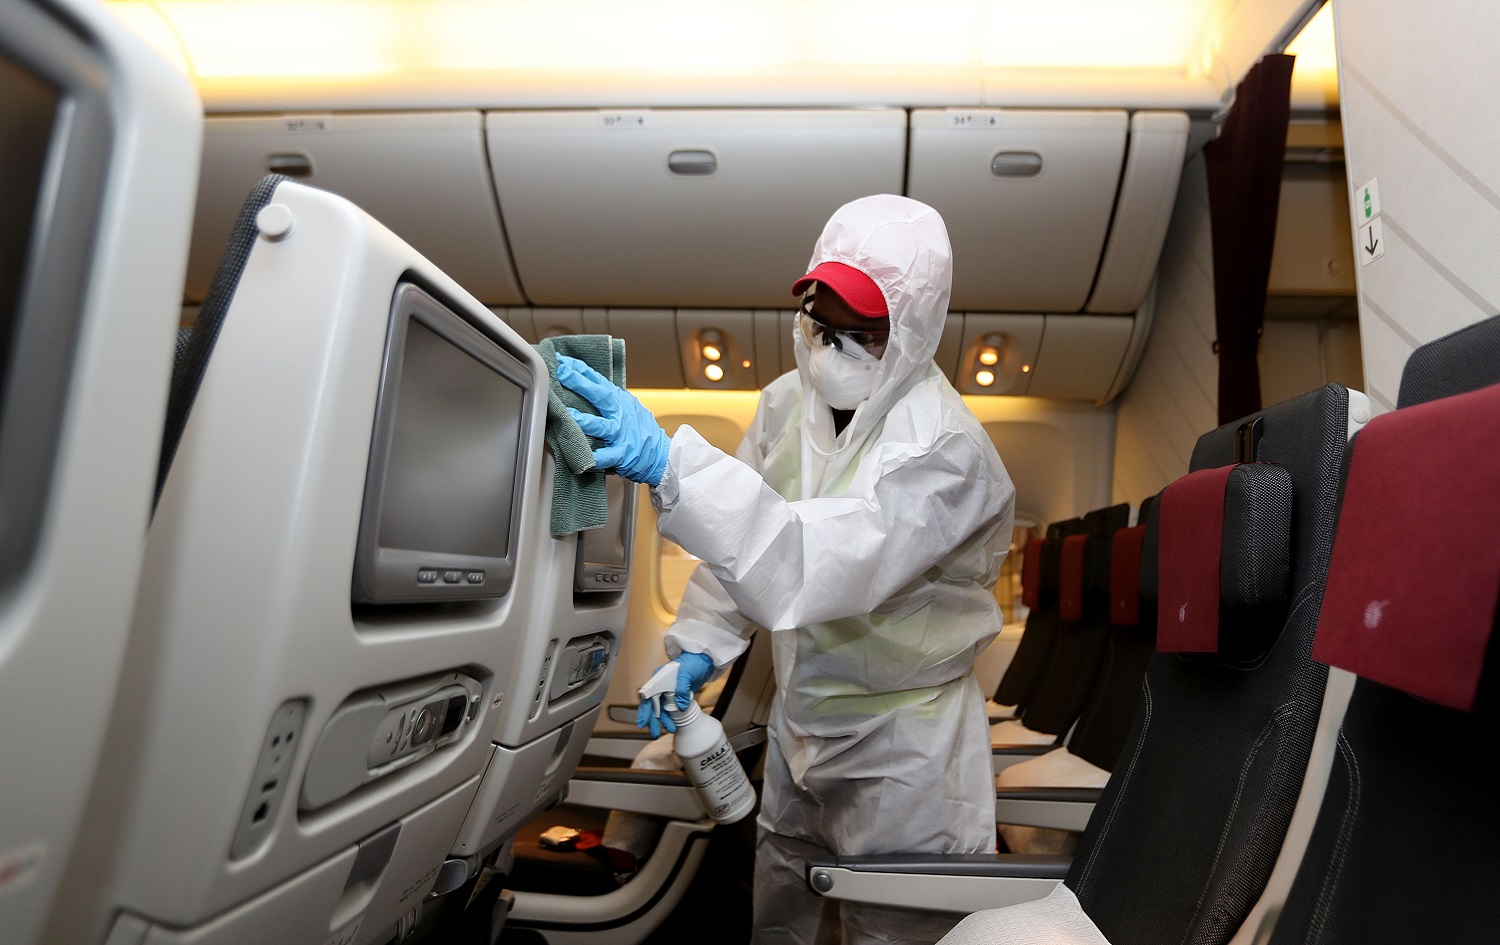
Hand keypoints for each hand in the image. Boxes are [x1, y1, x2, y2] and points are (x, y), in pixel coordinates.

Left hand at [556, 354, 671, 486]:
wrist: (660, 453)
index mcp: (620, 401)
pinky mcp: (623, 454)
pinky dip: (597, 457)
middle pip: (601, 396)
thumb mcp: (628, 406)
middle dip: (581, 384)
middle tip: (563, 374)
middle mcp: (621, 414)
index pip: (599, 381)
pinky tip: (585, 458)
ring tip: (568, 414)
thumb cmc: (641, 429)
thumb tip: (585, 383)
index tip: (564, 361)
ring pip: (602, 426)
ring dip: (585, 420)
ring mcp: (622, 434)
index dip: (581, 370)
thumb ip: (609, 397)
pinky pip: (608, 456)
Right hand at [636, 652, 716, 737]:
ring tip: (670, 729)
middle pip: (652, 706)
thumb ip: (682, 688)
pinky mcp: (677, 696)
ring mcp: (669, 692)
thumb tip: (680, 705)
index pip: (648, 697)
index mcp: (659, 679)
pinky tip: (672, 725)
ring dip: (664, 720)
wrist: (704, 660)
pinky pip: (671, 709)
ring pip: (662, 709)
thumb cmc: (693, 661)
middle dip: (652, 720)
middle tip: (654, 733)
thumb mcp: (686, 673)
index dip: (644, 711)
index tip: (642, 723)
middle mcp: (661, 686)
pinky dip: (670, 717)